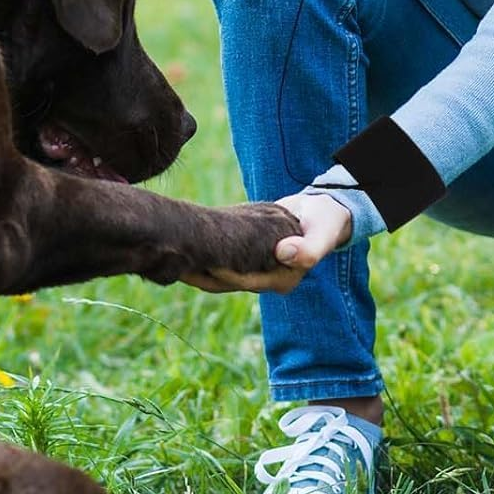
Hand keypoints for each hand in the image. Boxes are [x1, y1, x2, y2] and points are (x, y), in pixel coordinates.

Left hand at [182, 190, 352, 293]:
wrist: (322, 213)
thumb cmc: (325, 223)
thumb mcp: (321, 234)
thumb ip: (307, 249)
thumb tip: (284, 253)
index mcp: (281, 280)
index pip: (242, 280)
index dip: (218, 272)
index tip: (197, 262)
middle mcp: (264, 279)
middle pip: (225, 280)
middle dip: (198, 272)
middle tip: (169, 260)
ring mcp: (255, 269)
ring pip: (219, 272)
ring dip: (196, 264)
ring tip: (168, 254)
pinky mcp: (247, 256)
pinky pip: (222, 258)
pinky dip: (205, 253)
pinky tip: (184, 244)